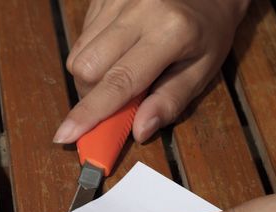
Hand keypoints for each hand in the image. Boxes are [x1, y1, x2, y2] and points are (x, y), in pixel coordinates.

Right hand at [54, 0, 250, 143]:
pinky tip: (115, 51)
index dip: (91, 113)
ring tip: (117, 74)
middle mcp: (139, 10)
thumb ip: (171, 101)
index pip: (119, 81)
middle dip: (91, 96)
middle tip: (114, 101)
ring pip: (79, 53)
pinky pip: (82, 36)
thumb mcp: (203, 70)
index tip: (66, 135)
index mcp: (170, 31)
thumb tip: (139, 131)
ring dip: (90, 77)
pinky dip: (92, 55)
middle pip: (87, 67)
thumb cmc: (209, 32)